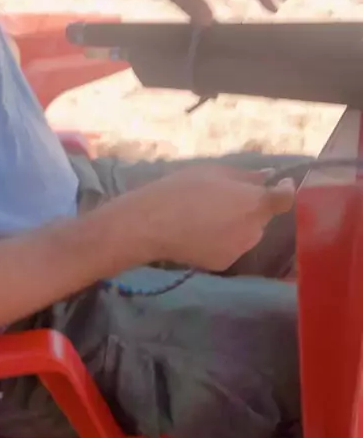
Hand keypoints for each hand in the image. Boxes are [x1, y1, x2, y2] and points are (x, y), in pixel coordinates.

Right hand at [133, 166, 294, 271]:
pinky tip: (201, 234)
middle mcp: (254, 230)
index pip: (285, 200)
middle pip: (262, 218)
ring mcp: (239, 250)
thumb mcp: (215, 172)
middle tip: (226, 200)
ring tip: (209, 218)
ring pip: (247, 234)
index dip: (285, 191)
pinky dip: (223, 241)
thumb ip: (246, 177)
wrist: (152, 224)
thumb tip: (267, 178)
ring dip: (238, 226)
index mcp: (255, 203)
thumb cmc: (182, 190)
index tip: (278, 185)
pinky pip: (231, 248)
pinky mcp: (224, 264)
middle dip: (252, 209)